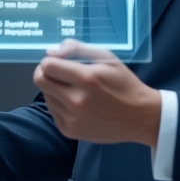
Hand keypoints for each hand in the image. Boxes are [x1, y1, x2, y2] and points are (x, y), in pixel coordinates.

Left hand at [33, 40, 161, 146]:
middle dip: (46, 73)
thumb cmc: (123, 83)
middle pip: (41, 81)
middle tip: (59, 73)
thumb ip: (78, 49)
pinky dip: (60, 105)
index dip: (50, 60)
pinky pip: (53, 112)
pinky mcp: (70, 131)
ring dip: (54, 90)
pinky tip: (75, 104)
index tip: (58, 62)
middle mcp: (76, 100)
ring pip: (46, 96)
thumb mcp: (107, 58)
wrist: (139, 117)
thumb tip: (51, 51)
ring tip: (73, 89)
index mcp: (87, 78)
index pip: (47, 66)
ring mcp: (72, 119)